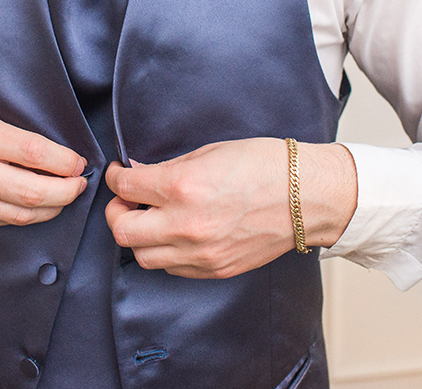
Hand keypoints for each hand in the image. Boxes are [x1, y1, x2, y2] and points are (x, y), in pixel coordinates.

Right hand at [0, 110, 87, 228]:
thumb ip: (11, 139)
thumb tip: (55, 157)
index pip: (34, 151)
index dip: (64, 161)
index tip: (78, 162)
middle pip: (33, 192)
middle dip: (67, 191)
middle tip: (80, 185)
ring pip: (22, 214)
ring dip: (52, 208)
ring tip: (64, 197)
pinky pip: (3, 221)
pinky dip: (26, 215)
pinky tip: (36, 206)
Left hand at [104, 138, 356, 278]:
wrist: (306, 196)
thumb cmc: (264, 166)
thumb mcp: (209, 152)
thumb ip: (170, 168)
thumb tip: (140, 175)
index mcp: (182, 187)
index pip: (125, 187)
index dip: (116, 178)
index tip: (119, 174)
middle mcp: (186, 224)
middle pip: (122, 230)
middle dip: (117, 212)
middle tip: (127, 200)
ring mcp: (200, 253)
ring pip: (143, 256)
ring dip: (139, 237)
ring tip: (151, 219)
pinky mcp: (214, 269)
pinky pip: (172, 268)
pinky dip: (165, 252)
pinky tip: (175, 234)